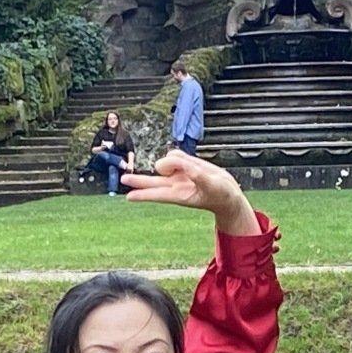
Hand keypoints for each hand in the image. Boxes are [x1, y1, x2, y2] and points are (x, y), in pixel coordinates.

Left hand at [121, 152, 257, 235]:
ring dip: (173, 161)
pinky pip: (175, 155)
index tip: (128, 197)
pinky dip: (180, 156)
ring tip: (192, 168)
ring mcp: (178, 176)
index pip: (157, 194)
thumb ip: (194, 172)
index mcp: (179, 195)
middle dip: (138, 180)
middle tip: (123, 179)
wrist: (228, 192)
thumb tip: (179, 163)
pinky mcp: (183, 166)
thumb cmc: (221, 194)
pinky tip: (190, 162)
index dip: (142, 194)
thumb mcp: (211, 183)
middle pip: (152, 182)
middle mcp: (175, 186)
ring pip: (164, 164)